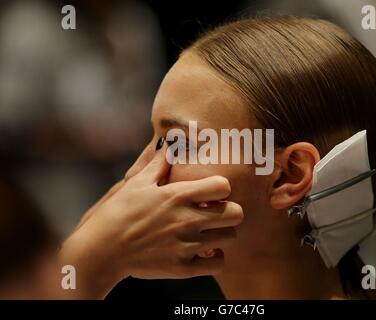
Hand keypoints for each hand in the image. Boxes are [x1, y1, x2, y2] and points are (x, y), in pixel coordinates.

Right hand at [59, 143, 242, 298]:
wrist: (101, 251)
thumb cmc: (118, 212)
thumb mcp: (137, 182)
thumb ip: (161, 162)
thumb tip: (173, 139)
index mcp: (178, 195)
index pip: (224, 186)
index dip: (221, 188)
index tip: (211, 193)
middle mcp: (187, 220)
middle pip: (236, 213)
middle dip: (229, 211)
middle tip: (216, 213)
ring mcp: (186, 246)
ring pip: (230, 237)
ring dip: (222, 233)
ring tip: (209, 232)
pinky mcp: (182, 268)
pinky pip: (218, 263)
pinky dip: (214, 258)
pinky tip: (203, 252)